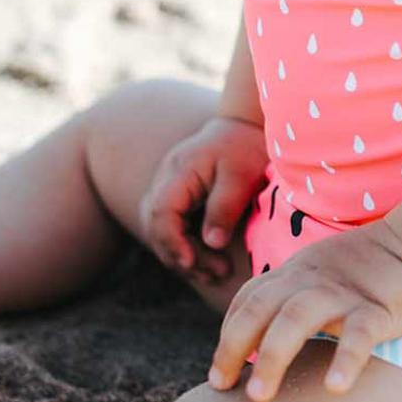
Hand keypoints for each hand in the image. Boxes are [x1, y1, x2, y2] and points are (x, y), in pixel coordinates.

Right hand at [138, 115, 268, 284]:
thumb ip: (225, 206)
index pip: (160, 212)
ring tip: (217, 274)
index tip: (191, 263)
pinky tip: (212, 262)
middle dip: (182, 256)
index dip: (172, 241)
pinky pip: (174, 228)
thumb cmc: (245, 147)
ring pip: (163, 232)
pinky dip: (189, 247)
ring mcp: (168, 190)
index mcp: (179, 171)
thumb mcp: (241, 175)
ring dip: (186, 256)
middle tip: (216, 274)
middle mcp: (165, 182)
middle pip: (157, 227)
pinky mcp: (178, 199)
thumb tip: (213, 243)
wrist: (243, 127)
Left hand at [206, 222, 401, 401]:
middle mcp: (311, 281)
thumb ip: (285, 298)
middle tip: (224, 387)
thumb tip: (251, 346)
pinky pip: (359, 335)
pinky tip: (334, 386)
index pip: (248, 300)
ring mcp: (344, 294)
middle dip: (234, 346)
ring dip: (274, 355)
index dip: (227, 337)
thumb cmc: (362, 270)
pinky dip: (345, 359)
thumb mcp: (316, 274)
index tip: (219, 377)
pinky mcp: (379, 310)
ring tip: (261, 396)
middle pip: (261, 308)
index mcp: (294, 274)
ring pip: (298, 318)